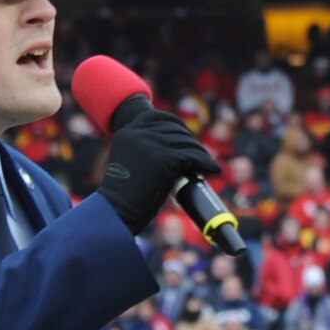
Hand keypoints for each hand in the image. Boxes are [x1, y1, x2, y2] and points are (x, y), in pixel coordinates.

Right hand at [97, 107, 218, 234]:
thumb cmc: (123, 197)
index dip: (176, 125)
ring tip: (207, 165)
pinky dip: (206, 163)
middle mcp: (138, 133)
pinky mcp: (164, 158)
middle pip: (175, 130)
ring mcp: (152, 144)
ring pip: (186, 143)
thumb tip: (173, 151)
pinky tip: (212, 170)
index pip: (158, 117)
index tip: (186, 136)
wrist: (117, 212)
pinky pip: (192, 157)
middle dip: (191, 141)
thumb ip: (143, 150)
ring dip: (200, 153)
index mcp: (127, 131)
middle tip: (200, 155)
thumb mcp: (129, 163)